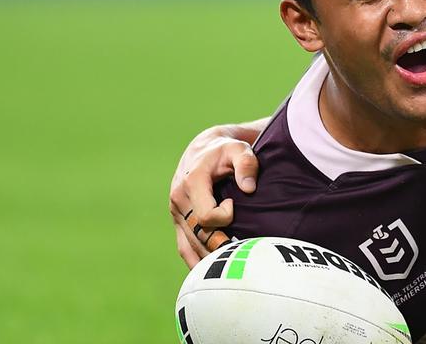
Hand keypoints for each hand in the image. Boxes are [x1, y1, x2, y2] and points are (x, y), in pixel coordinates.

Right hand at [169, 126, 259, 267]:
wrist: (204, 150)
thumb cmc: (225, 151)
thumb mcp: (239, 149)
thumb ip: (247, 164)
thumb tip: (250, 187)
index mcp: (192, 183)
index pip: (206, 215)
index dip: (224, 217)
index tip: (235, 206)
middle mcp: (179, 199)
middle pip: (198, 235)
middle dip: (219, 245)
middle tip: (242, 249)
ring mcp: (176, 213)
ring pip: (189, 246)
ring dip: (208, 259)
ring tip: (230, 269)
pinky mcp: (178, 221)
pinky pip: (183, 247)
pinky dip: (196, 262)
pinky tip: (212, 274)